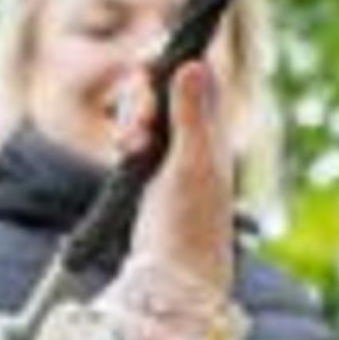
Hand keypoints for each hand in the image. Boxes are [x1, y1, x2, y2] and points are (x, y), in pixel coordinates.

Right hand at [118, 58, 233, 306]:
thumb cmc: (190, 226)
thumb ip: (190, 114)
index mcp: (213, 128)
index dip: (170, 61)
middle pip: (164, 87)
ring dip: (129, 117)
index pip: (197, 71)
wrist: (177, 278)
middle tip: (135, 127)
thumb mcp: (189, 164)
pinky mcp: (153, 171)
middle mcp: (196, 135)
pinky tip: (125, 154)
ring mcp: (174, 152)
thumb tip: (192, 62)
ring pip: (146, 111)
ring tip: (127, 148)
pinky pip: (136, 135)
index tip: (145, 67)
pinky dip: (126, 137)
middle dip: (140, 96)